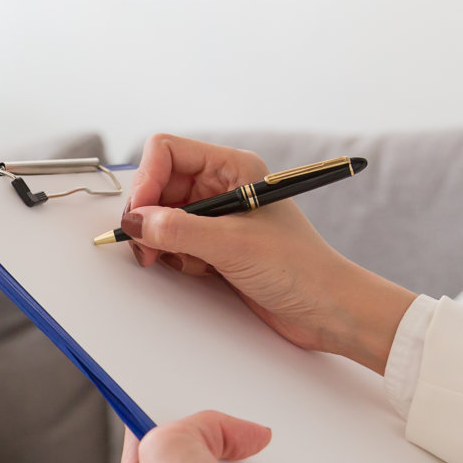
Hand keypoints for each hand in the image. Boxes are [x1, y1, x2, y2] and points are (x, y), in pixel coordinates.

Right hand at [122, 134, 415, 372]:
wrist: (327, 310)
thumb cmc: (300, 268)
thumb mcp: (233, 245)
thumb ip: (178, 230)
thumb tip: (136, 221)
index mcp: (233, 168)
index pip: (168, 151)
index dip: (147, 178)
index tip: (140, 213)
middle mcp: (222, 186)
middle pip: (159, 184)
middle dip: (148, 215)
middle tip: (146, 244)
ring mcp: (216, 217)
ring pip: (161, 216)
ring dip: (160, 239)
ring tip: (177, 259)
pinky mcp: (213, 245)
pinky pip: (172, 241)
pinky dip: (172, 256)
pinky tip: (196, 269)